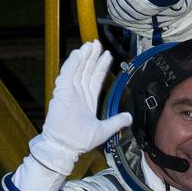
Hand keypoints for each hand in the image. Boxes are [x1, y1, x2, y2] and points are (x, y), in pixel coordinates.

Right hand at [29, 41, 130, 175]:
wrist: (65, 147)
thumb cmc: (80, 141)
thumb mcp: (103, 130)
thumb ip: (116, 121)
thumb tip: (129, 117)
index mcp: (88, 100)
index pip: (96, 78)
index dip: (101, 66)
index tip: (107, 54)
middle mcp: (79, 93)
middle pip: (87, 70)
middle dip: (92, 57)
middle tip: (97, 43)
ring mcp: (69, 92)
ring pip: (78, 70)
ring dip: (83, 57)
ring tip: (89, 44)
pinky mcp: (61, 93)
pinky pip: (67, 75)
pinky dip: (72, 64)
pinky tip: (77, 54)